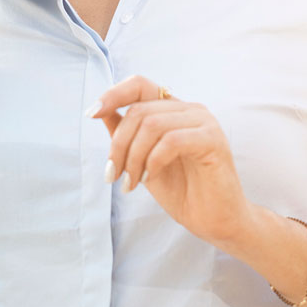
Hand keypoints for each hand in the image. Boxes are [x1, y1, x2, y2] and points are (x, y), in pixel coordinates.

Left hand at [87, 75, 252, 247]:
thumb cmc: (182, 191)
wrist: (214, 221)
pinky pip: (171, 140)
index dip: (113, 94)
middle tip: (113, 175)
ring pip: (152, 124)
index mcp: (174, 110)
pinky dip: (152, 161)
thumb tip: (100, 112)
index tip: (91, 114)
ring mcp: (204, 122)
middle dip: (119, 144)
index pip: (140, 85)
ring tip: (131, 182)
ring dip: (133, 157)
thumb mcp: (142, 161)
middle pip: (139, 110)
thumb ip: (127, 135)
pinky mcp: (213, 140)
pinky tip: (150, 178)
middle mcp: (190, 109)